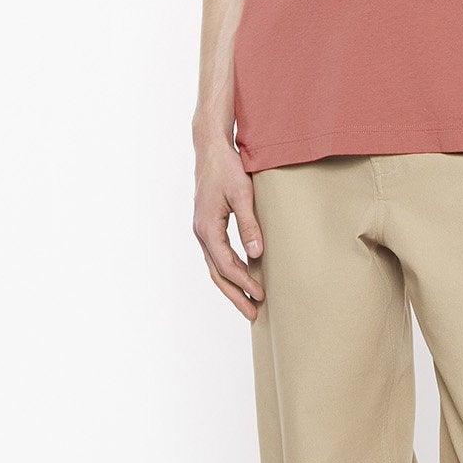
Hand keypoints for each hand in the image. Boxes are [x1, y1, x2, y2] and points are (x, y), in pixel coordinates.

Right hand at [194, 136, 265, 320]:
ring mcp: (202, 230)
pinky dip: (229, 270)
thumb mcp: (242, 194)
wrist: (211, 149)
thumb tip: (256, 254)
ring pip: (215, 266)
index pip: (226, 265)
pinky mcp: (208, 225)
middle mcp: (201, 232)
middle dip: (235, 295)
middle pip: (217, 273)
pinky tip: (243, 275)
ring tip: (248, 302)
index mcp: (207, 228)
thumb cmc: (227, 168)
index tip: (261, 295)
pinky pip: (217, 255)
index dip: (244, 282)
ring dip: (231, 285)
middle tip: (253, 313)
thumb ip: (249, 224)